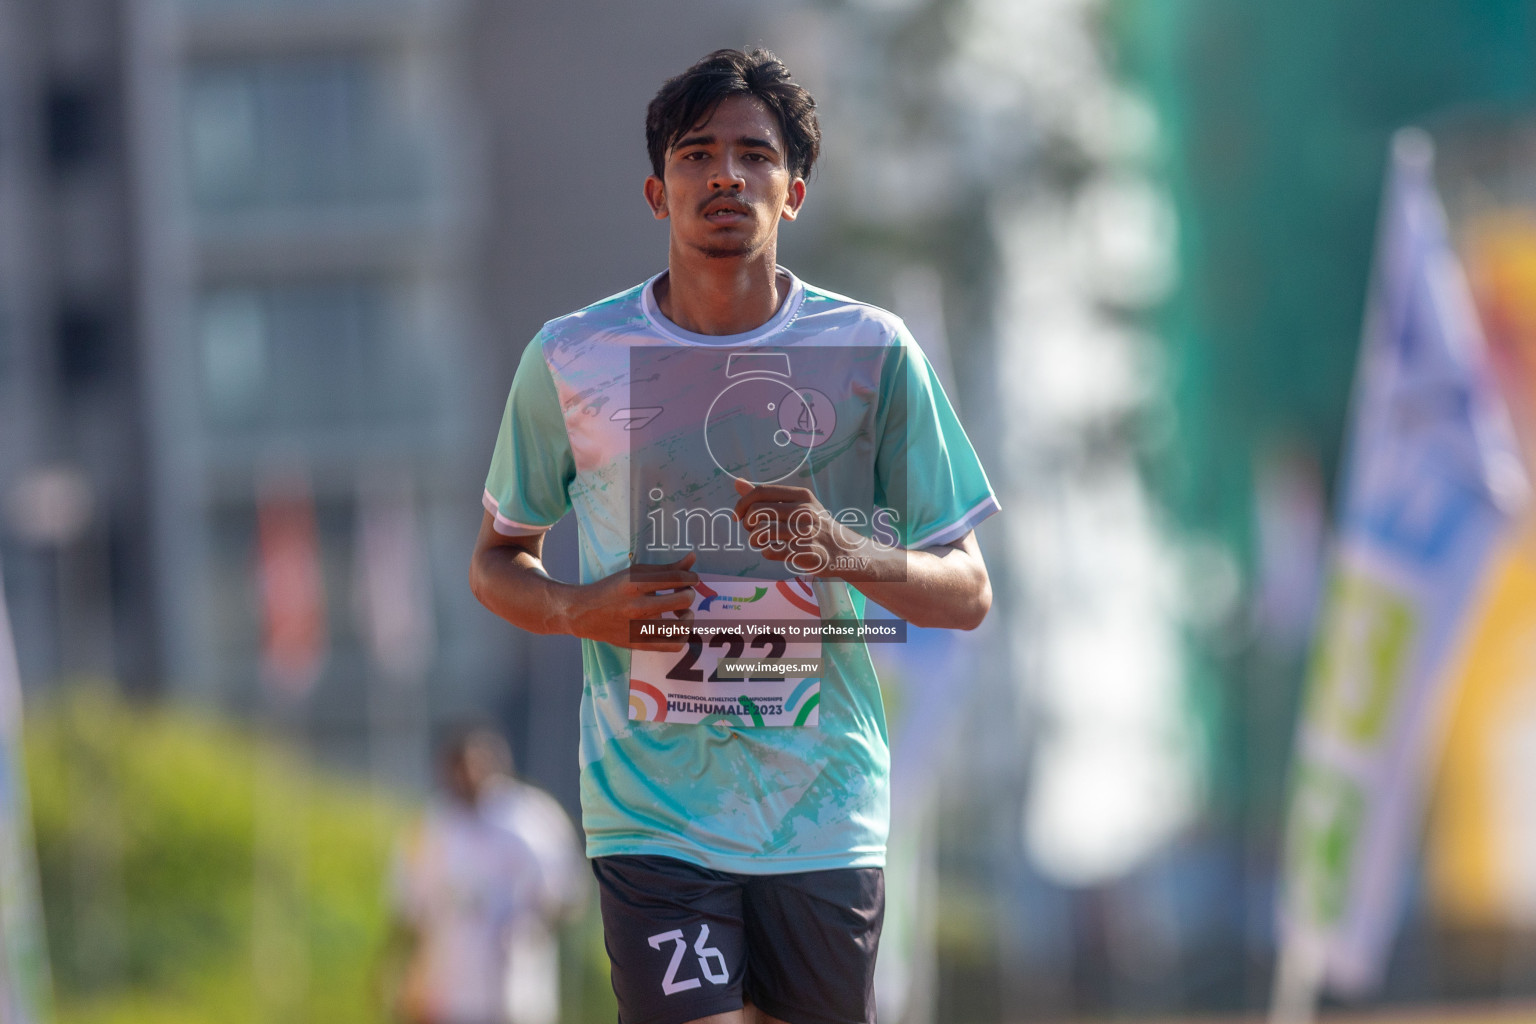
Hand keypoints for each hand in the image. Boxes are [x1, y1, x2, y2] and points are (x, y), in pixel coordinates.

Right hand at [562, 553, 697, 650]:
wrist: (584, 613)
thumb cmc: (612, 589)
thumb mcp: (635, 573)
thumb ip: (666, 568)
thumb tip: (693, 557)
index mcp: (635, 584)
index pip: (676, 578)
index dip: (691, 578)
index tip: (690, 579)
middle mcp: (638, 606)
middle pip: (683, 600)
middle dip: (689, 594)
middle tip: (683, 593)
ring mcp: (639, 628)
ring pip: (681, 626)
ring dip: (688, 616)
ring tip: (682, 612)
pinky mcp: (639, 644)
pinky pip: (673, 645)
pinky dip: (682, 636)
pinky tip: (676, 627)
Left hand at [732, 479, 870, 578]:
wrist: (843, 550)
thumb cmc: (813, 525)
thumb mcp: (796, 504)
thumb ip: (766, 495)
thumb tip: (737, 482)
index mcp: (801, 495)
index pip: (761, 492)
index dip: (742, 504)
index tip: (738, 516)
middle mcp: (804, 511)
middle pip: (757, 512)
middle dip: (747, 523)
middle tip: (752, 530)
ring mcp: (805, 532)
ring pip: (761, 532)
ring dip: (754, 539)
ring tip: (760, 541)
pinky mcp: (804, 553)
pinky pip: (770, 551)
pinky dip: (766, 552)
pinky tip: (774, 550)